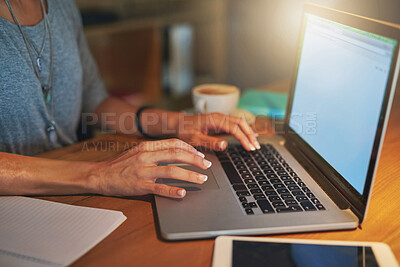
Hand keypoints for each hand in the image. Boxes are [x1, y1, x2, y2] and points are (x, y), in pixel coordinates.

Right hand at [89, 139, 210, 197]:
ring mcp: (142, 170)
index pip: (174, 143)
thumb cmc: (121, 164)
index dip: (190, 148)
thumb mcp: (138, 151)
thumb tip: (177, 152)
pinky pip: (159, 188)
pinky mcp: (139, 185)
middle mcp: (146, 156)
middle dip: (195, 160)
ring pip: (171, 171)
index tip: (200, 154)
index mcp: (147, 146)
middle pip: (176, 155)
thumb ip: (156, 150)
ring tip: (201, 179)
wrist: (100, 175)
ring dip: (189, 175)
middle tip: (207, 166)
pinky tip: (182, 193)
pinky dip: (172, 191)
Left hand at [176, 113, 259, 150]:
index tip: (250, 148)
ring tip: (255, 143)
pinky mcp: (219, 121)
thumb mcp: (194, 139)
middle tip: (256, 147)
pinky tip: (248, 136)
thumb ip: (210, 142)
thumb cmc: (184, 130)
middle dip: (250, 135)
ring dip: (248, 132)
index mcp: (214, 120)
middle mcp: (219, 116)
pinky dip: (243, 130)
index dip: (244, 138)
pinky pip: (235, 123)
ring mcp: (220, 118)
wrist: (176, 123)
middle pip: (241, 123)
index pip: (235, 128)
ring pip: (240, 122)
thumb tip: (224, 145)